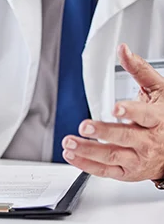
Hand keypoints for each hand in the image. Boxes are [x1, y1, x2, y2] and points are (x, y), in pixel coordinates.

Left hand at [62, 43, 163, 181]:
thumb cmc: (163, 119)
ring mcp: (135, 159)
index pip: (144, 116)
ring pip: (110, 156)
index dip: (130, 112)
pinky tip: (71, 155)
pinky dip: (85, 164)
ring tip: (69, 142)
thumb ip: (140, 71)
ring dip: (87, 150)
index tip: (116, 108)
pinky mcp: (125, 172)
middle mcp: (146, 142)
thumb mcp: (158, 92)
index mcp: (156, 120)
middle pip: (123, 138)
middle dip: (102, 132)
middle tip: (84, 126)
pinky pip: (103, 171)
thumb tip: (123, 50)